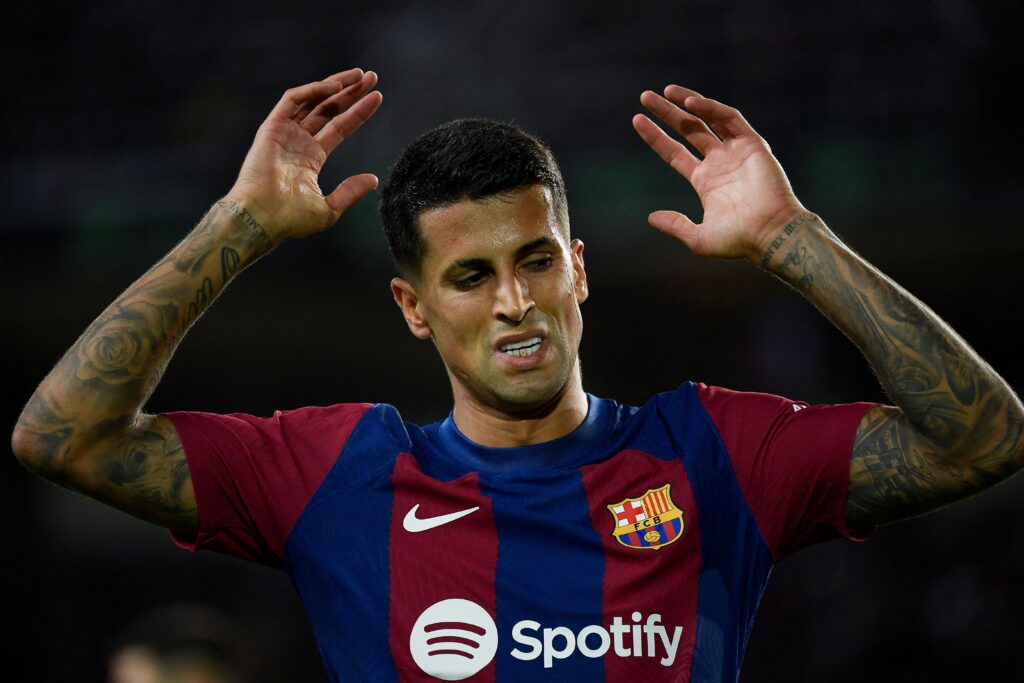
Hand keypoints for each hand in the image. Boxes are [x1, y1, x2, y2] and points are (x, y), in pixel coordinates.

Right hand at [226, 68, 382, 244]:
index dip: (358, 112)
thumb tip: (373, 179)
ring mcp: (284, 133)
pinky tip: (336, 87)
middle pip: (329, 109)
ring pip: (313, 100)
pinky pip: (293, 100)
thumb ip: (350, 192)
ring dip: (336, 85)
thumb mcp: (329, 209)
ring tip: (360, 75)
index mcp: (310, 158)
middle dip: (350, 92)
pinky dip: (313, 90)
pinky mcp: (271, 127)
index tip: (378, 97)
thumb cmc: (290, 219)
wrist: (262, 218)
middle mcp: (298, 142)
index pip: (340, 127)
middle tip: (372, 77)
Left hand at [633, 86, 806, 261]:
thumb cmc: (738, 240)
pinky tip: (690, 103)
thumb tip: (651, 218)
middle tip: (645, 96)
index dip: (656, 137)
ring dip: (688, 102)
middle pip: (689, 130)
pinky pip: (730, 118)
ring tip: (665, 91)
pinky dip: (711, 108)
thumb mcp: (699, 238)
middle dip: (668, 113)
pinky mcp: (752, 144)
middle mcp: (720, 163)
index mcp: (706, 182)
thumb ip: (675, 225)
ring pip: (708, 119)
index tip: (637, 120)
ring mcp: (736, 152)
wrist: (770, 233)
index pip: (675, 153)